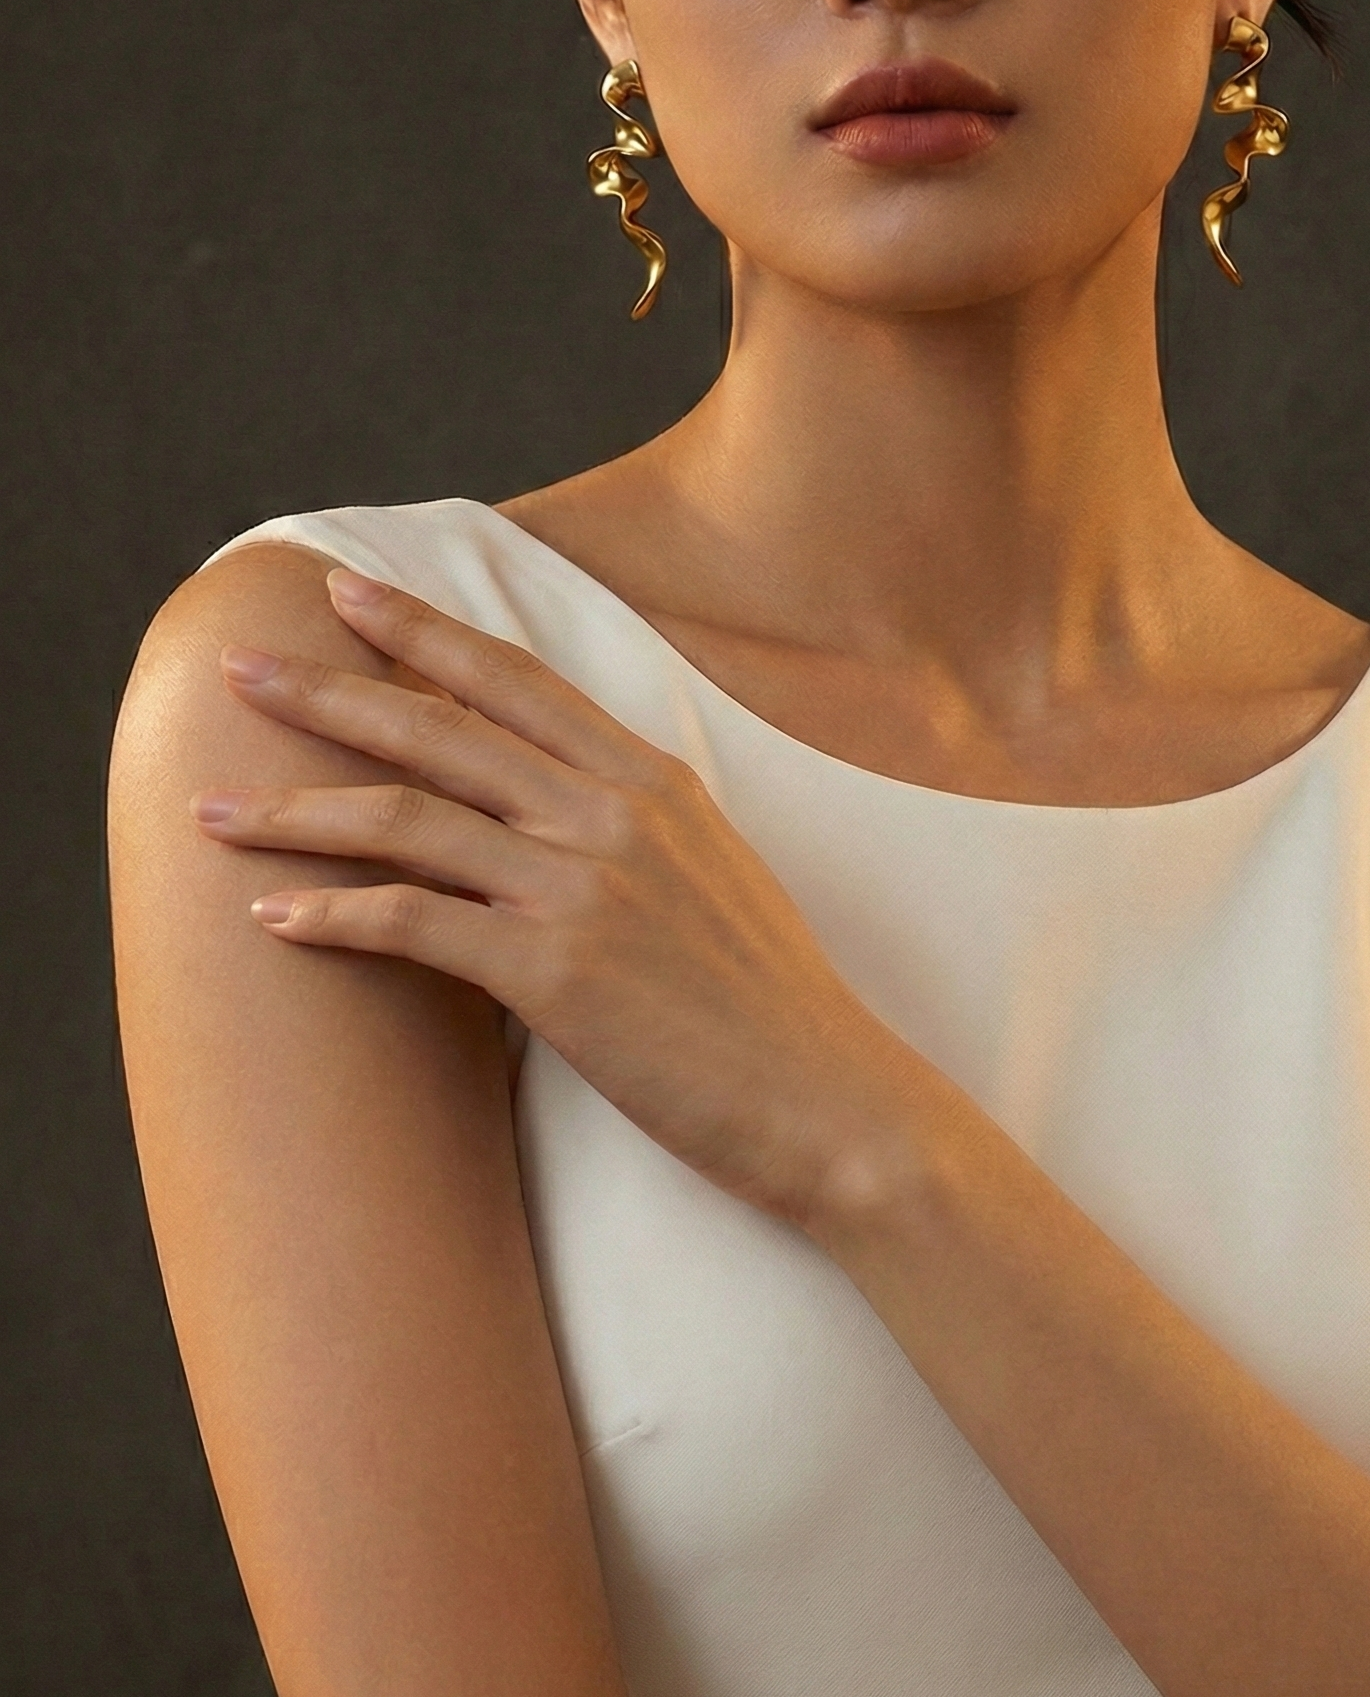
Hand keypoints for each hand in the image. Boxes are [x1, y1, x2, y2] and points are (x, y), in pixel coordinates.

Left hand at [191, 568, 946, 1229]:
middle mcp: (613, 815)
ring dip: (293, 810)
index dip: (422, 631)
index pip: (515, 681)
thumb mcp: (720, 878)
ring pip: (406, 820)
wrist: (834, 1102)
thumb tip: (571, 809)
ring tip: (208, 806)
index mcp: (654, 783)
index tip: (346, 594)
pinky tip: (269, 918)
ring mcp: (584, 888)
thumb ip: (641, 828)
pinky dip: (331, 916)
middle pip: (439, 729)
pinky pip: (413, 924)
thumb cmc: (776, 1010)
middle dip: (325, 691)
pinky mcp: (557, 973)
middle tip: (236, 665)